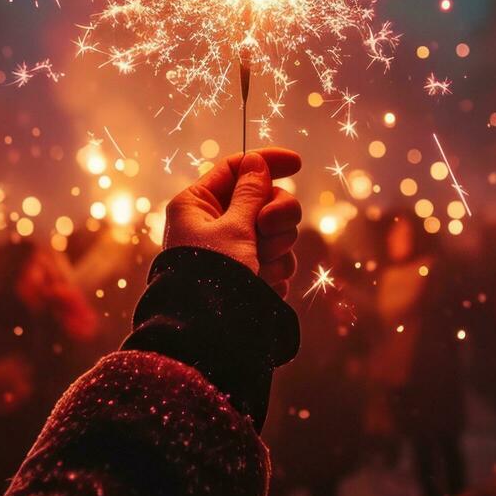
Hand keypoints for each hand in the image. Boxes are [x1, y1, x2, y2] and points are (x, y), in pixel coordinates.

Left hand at [163, 148, 301, 295]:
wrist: (210, 333)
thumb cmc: (213, 274)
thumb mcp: (234, 227)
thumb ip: (250, 193)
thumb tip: (255, 163)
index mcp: (197, 204)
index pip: (235, 168)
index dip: (267, 162)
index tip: (297, 164)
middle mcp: (213, 224)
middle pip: (263, 200)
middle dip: (276, 214)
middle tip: (268, 229)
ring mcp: (233, 250)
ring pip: (276, 233)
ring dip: (276, 248)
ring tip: (260, 266)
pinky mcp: (248, 275)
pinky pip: (276, 261)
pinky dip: (274, 272)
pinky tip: (262, 286)